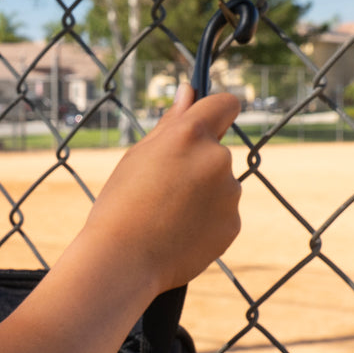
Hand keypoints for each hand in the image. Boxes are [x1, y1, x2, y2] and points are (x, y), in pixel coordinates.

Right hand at [78, 85, 240, 301]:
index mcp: (190, 135)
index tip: (207, 122)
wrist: (122, 262)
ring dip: (201, 194)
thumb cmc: (119, 206)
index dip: (216, 111)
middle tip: (161, 191)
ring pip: (219, 185)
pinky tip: (178, 234)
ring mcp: (229, 193)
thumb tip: (189, 90)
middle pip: (216, 151)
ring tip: (166, 218)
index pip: (225, 104)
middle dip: (196, 164)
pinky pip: (222, 214)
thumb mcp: (137, 157)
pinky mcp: (233, 224)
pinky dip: (206, 221)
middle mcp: (217, 159)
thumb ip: (170, 123)